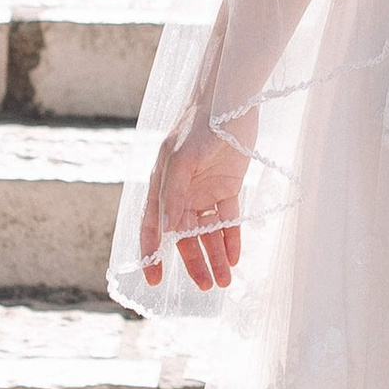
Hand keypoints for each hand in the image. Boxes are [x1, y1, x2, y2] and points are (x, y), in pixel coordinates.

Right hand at [138, 119, 246, 293]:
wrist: (229, 101)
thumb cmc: (198, 125)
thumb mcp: (181, 160)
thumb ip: (174, 194)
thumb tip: (166, 230)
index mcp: (161, 185)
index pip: (153, 226)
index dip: (152, 253)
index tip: (154, 279)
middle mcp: (181, 192)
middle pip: (185, 235)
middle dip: (194, 262)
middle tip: (204, 287)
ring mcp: (204, 190)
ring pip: (208, 231)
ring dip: (216, 255)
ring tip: (224, 281)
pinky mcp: (227, 186)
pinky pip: (229, 218)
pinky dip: (232, 237)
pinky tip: (235, 257)